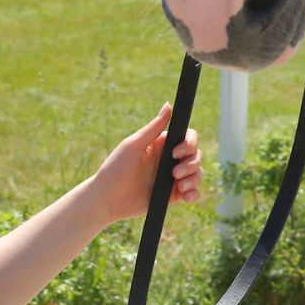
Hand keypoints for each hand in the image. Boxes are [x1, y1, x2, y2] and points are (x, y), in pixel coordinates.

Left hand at [89, 103, 203, 223]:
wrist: (107, 200)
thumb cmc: (115, 169)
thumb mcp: (134, 145)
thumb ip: (153, 127)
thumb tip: (168, 104)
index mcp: (162, 145)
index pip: (188, 137)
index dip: (189, 143)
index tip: (176, 153)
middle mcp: (170, 160)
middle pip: (196, 155)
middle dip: (191, 164)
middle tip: (175, 174)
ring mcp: (172, 178)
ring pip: (197, 173)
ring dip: (194, 178)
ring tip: (180, 187)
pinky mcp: (172, 195)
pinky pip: (193, 192)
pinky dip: (195, 194)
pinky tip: (187, 197)